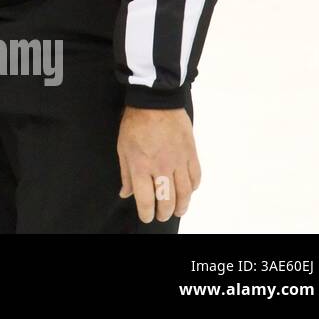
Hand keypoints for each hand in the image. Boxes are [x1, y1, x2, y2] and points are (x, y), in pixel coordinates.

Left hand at [117, 105, 200, 222]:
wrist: (155, 102)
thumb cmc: (134, 124)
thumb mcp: (122, 148)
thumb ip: (126, 174)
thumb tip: (126, 193)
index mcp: (141, 165)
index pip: (146, 198)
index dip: (146, 212)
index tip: (146, 217)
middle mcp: (161, 166)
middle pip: (167, 199)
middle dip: (165, 212)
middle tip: (162, 216)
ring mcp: (179, 161)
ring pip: (185, 192)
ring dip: (182, 205)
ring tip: (178, 211)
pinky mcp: (191, 153)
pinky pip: (196, 176)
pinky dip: (193, 187)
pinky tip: (189, 191)